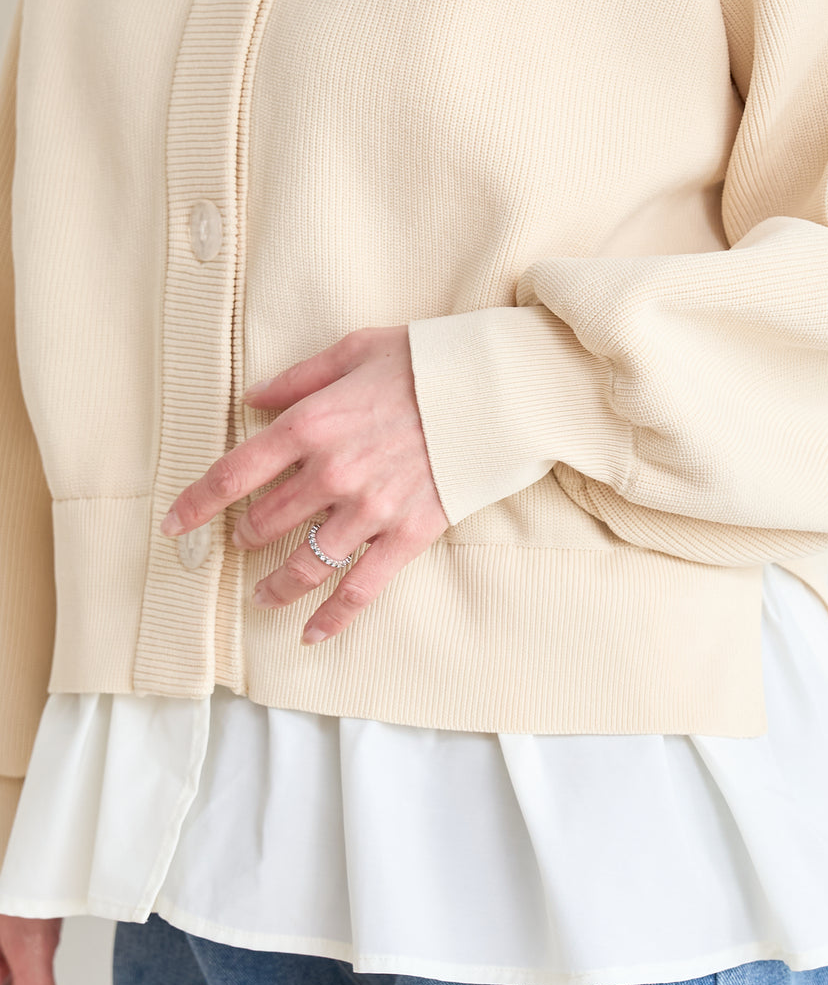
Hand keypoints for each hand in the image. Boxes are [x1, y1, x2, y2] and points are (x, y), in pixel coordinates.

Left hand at [160, 325, 449, 643]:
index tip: (174, 523)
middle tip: (243, 541)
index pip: (235, 473)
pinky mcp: (407, 535)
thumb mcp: (354, 350)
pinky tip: (312, 634)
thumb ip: (298, 379)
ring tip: (262, 596)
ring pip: (304, 565)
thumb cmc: (426, 362)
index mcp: (311, 424)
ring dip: (275, 585)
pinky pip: (360, 589)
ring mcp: (369, 510)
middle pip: (265, 522)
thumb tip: (253, 398)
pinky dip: (332, 618)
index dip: (197, 502)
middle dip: (246, 536)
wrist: (496, 387)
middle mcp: (332, 472)